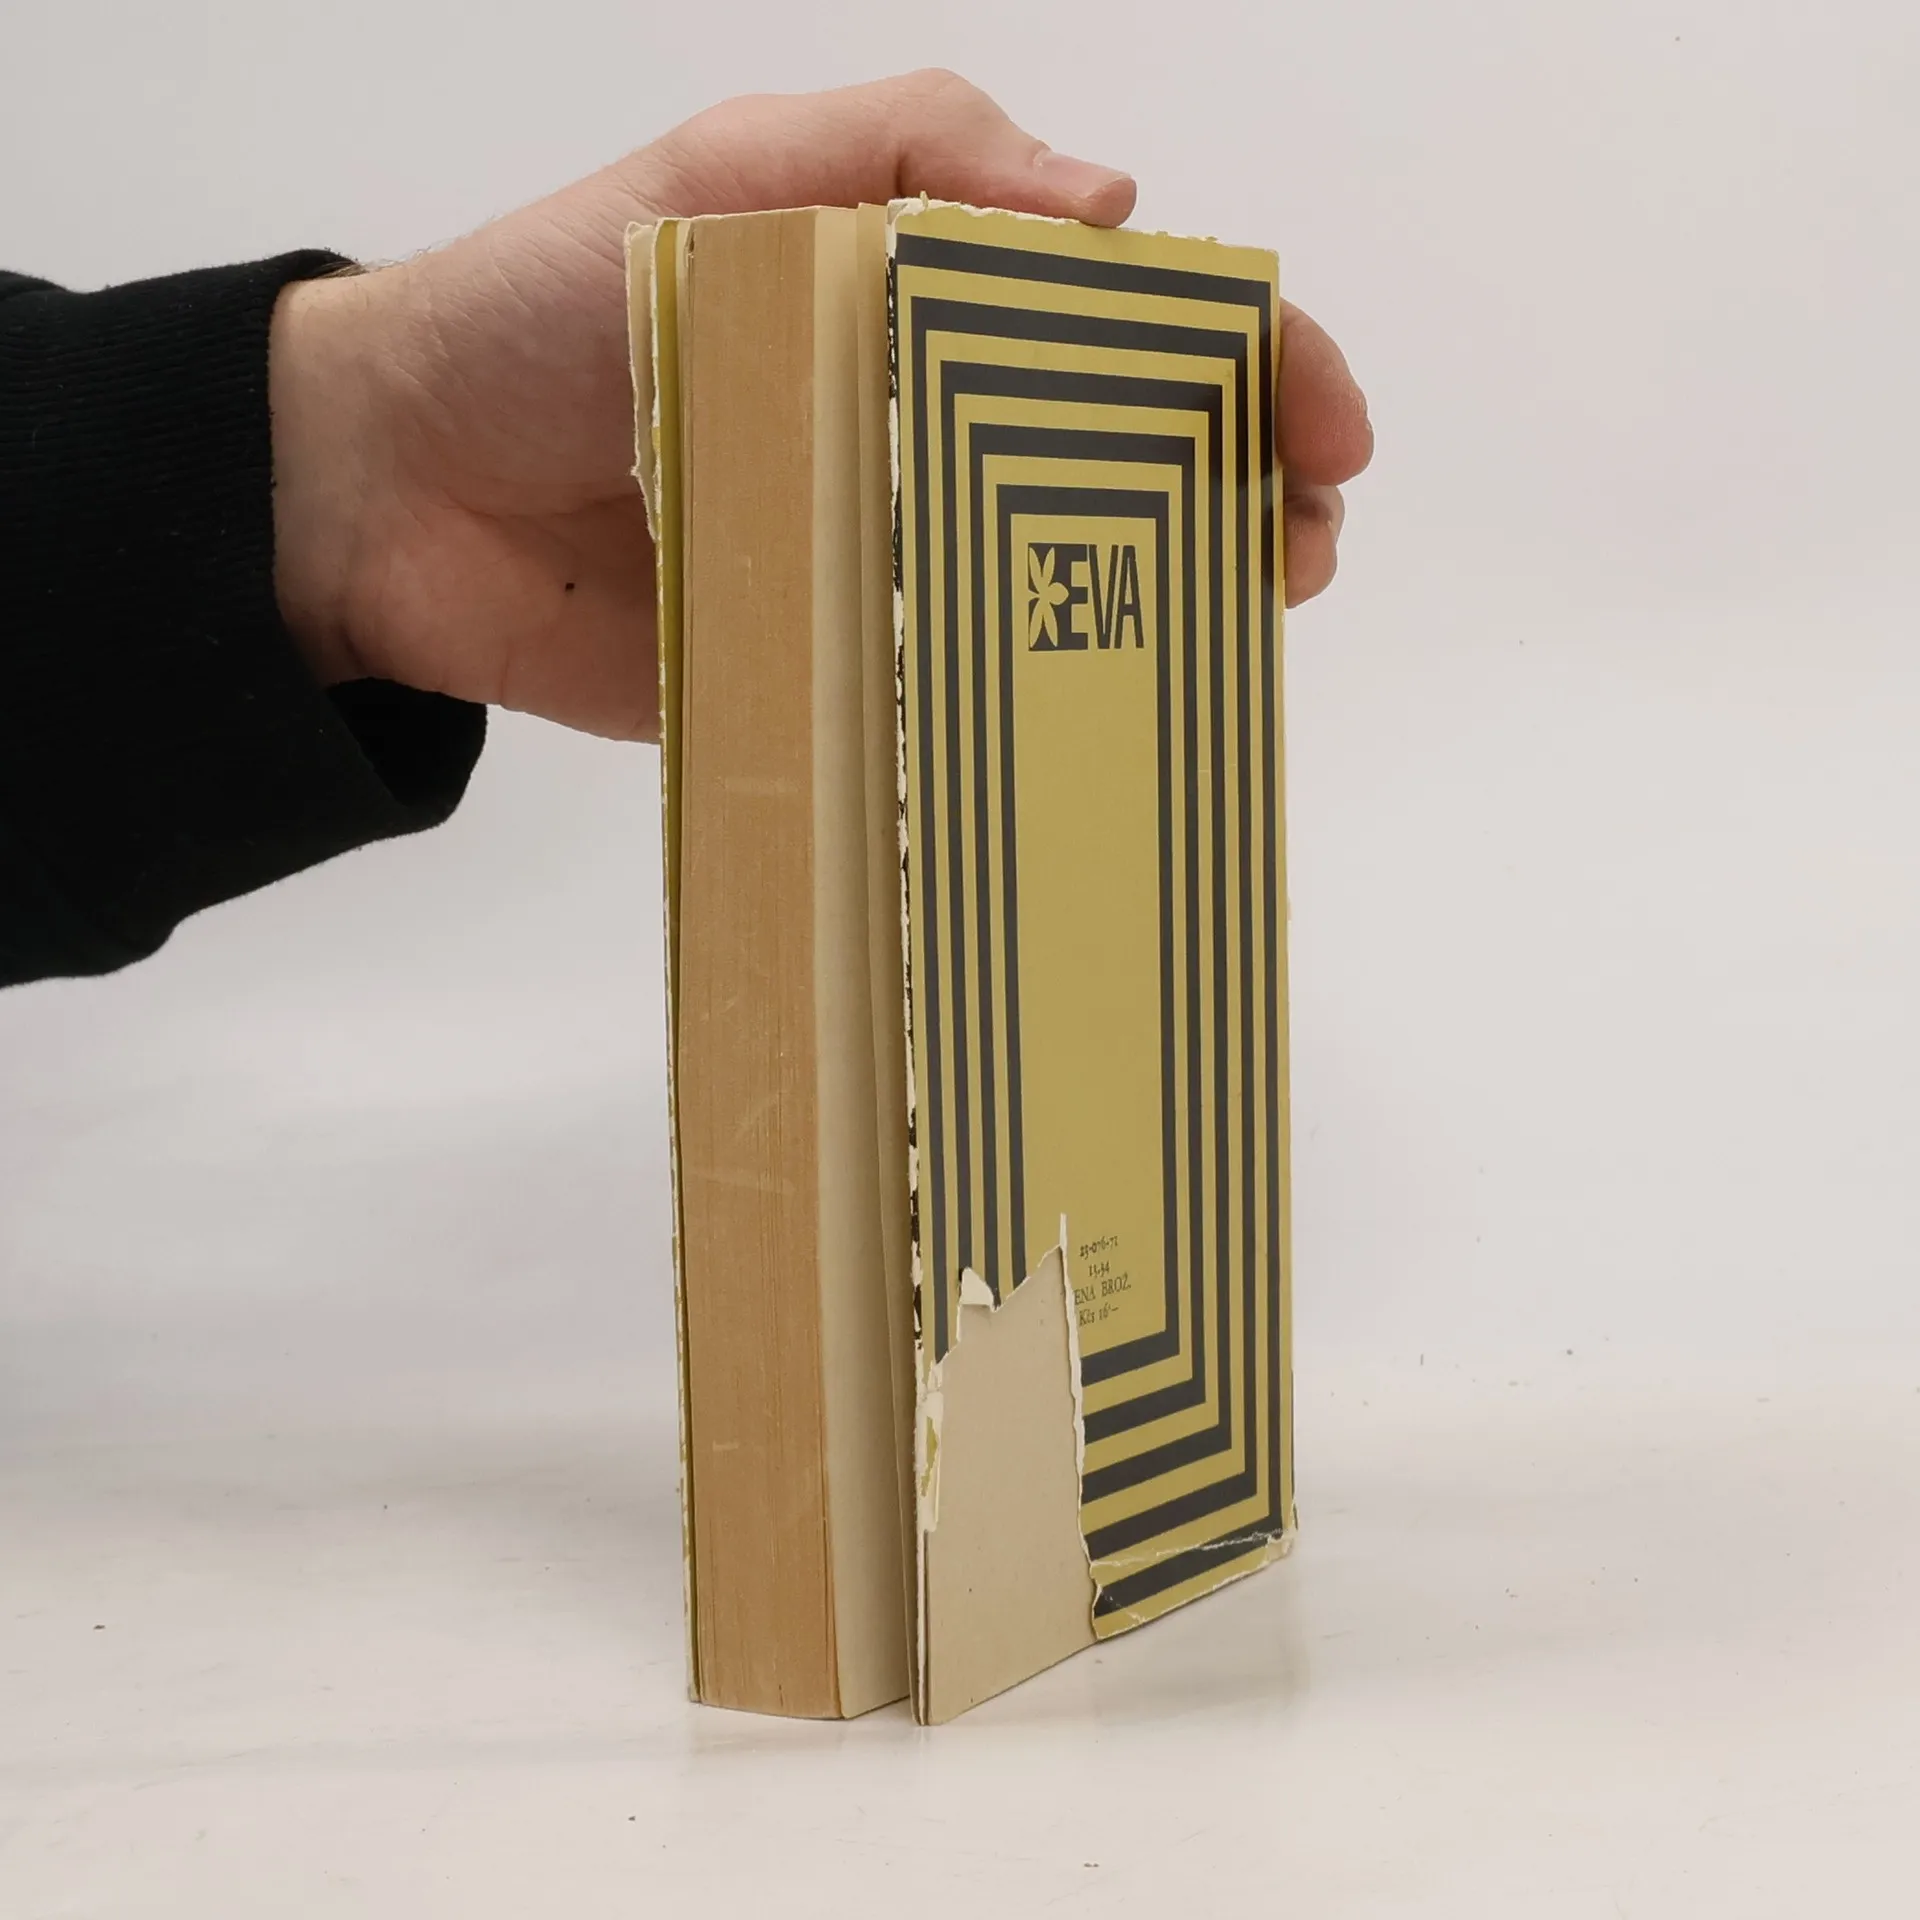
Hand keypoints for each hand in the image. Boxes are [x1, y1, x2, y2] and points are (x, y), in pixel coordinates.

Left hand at [270, 70, 1370, 740]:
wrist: (398, 491)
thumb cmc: (550, 305)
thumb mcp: (728, 173)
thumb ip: (913, 154)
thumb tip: (1113, 209)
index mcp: (922, 300)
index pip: (1129, 325)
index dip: (1250, 362)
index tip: (1321, 429)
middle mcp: (924, 430)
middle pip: (1127, 462)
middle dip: (1241, 493)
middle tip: (1297, 547)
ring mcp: (886, 556)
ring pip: (1063, 582)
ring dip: (1170, 605)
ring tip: (1236, 631)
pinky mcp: (832, 665)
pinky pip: (953, 690)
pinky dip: (1037, 709)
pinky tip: (1104, 726)